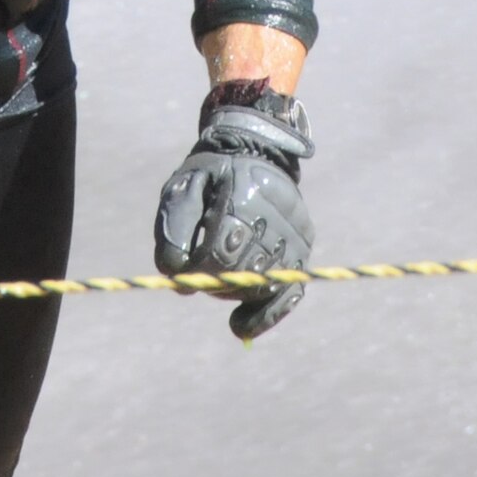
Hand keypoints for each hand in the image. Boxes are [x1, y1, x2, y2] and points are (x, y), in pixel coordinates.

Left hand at [154, 81, 313, 339]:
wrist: (255, 150)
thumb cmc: (211, 173)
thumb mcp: (183, 186)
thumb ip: (174, 228)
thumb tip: (174, 274)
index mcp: (242, 199)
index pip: (219, 254)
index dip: (196, 270)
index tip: (182, 269)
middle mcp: (275, 219)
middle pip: (242, 274)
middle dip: (214, 281)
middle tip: (198, 271)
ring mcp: (294, 236)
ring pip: (264, 286)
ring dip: (234, 294)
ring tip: (216, 284)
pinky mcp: (303, 249)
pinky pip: (290, 292)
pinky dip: (266, 315)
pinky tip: (239, 326)